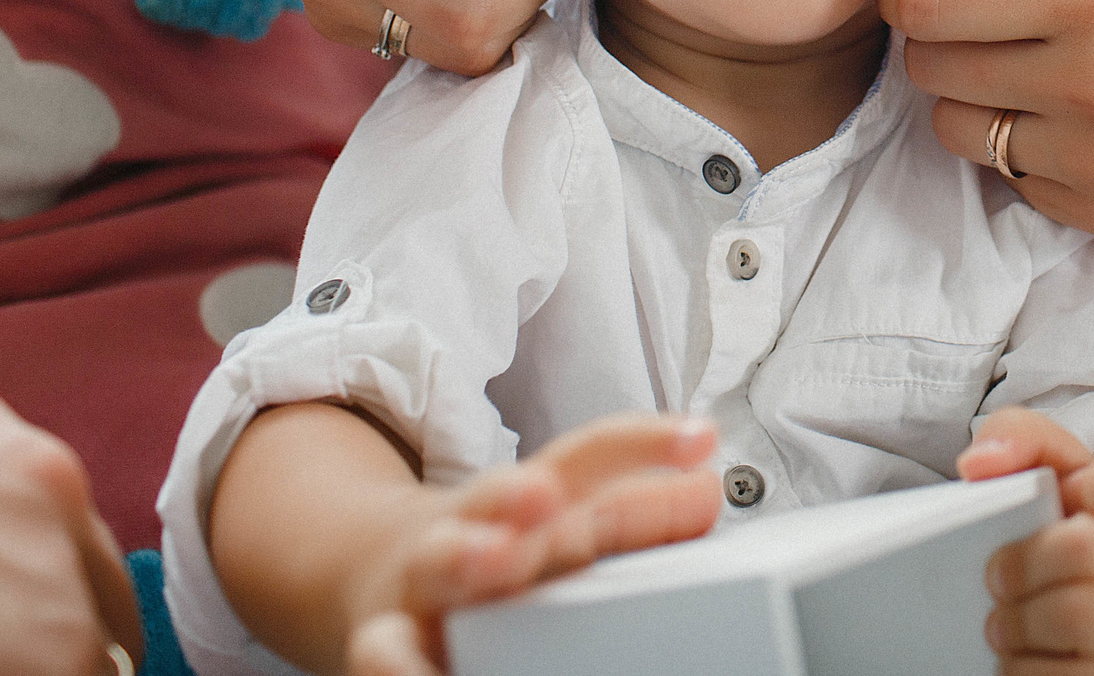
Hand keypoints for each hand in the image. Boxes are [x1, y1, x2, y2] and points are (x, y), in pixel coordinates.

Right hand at [338, 414, 721, 675]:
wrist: (395, 577)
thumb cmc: (506, 550)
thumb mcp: (573, 521)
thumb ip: (638, 514)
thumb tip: (706, 491)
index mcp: (536, 496)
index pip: (590, 457)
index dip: (644, 442)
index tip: (701, 440)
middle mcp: (481, 527)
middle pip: (501, 499)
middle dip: (519, 493)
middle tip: (542, 494)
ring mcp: (431, 579)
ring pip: (442, 559)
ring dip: (466, 551)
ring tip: (492, 556)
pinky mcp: (390, 635)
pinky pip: (386, 649)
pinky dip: (398, 660)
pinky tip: (420, 669)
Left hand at [879, 0, 1093, 239]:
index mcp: (1093, 0)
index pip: (928, 3)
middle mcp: (1090, 87)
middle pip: (931, 70)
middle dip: (942, 41)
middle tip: (990, 25)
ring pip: (959, 134)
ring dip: (978, 103)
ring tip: (1036, 77)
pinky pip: (1010, 184)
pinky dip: (1026, 154)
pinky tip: (1081, 126)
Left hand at [958, 409, 1093, 675]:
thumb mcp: (1075, 462)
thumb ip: (1025, 439)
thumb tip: (977, 465)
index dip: (1087, 487)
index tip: (1067, 494)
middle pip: (1082, 552)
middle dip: (1022, 563)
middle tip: (997, 572)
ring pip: (1075, 619)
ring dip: (1018, 622)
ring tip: (1001, 620)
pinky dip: (1027, 669)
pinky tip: (1018, 654)